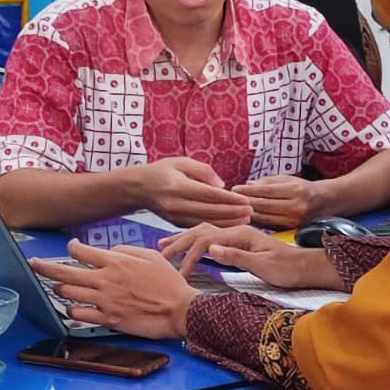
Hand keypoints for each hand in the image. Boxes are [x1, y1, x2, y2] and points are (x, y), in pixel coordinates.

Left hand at [29, 239, 199, 338]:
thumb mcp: (151, 256)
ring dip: (60, 290)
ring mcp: (104, 301)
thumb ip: (127, 250)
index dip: (71, 247)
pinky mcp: (107, 319)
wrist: (179, 309)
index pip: (81, 251)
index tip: (70, 247)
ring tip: (58, 288)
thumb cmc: (169, 283)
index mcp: (115, 262)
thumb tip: (110, 251)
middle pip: (64, 272)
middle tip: (33, 264)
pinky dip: (71, 310)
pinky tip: (72, 307)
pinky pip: (79, 315)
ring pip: (68, 293)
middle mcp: (105, 280)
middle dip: (44, 267)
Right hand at [132, 157, 252, 226]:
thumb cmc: (162, 171)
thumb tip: (222, 185)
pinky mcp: (174, 224)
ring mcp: (174, 216)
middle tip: (251, 212)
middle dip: (232, 213)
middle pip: (209, 211)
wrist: (137, 188)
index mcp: (178, 185)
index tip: (246, 200)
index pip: (209, 194)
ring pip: (205, 222)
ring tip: (245, 220)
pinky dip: (214, 226)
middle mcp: (176, 203)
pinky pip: (197, 227)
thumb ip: (203, 170)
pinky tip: (229, 225)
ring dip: (226, 223)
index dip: (229, 199)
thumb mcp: (181, 161)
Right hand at [158, 224, 342, 289]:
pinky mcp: (240, 242)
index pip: (206, 240)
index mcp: (240, 234)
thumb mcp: (263, 265)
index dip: (188, 255)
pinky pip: (213, 238)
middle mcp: (237, 231)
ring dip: (185, 240)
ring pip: (205, 233)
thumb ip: (236, 256)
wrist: (305, 267)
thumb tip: (210, 248)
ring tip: (166, 246)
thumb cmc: (287, 269)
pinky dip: (197, 242)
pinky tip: (190, 247)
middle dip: (179, 242)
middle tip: (159, 253)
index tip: (176, 272)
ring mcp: (238, 236)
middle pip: (201, 232)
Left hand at [231, 175, 320, 228]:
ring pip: (264, 218)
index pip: (266, 191)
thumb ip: (267, 182)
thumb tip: (247, 185)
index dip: (248, 190)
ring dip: (247, 214)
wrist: (323, 203)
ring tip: (233, 210)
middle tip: (229, 200)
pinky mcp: (290, 230)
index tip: (234, 188)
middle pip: (263, 206)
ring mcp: (294, 221)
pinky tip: (244, 219)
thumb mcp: (287, 179)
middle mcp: (296, 207)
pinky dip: (255, 222)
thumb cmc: (302, 188)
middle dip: (245, 202)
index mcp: (295, 191)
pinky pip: (268, 226)